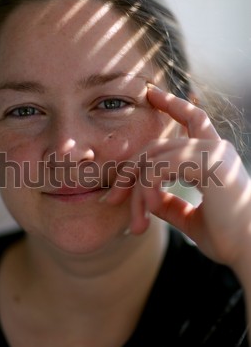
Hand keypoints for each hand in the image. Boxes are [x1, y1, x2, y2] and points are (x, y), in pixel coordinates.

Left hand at [104, 85, 250, 267]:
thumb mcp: (189, 218)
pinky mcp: (208, 162)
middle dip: (129, 172)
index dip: (172, 104)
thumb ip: (167, 204)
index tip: (152, 92)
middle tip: (110, 200)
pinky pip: (159, 167)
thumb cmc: (228, 239)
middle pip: (156, 147)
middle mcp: (215, 148)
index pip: (192, 119)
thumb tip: (145, 196)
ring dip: (136, 191)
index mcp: (214, 157)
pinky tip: (149, 211)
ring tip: (135, 223)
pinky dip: (147, 189)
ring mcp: (213, 151)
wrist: (250, 253)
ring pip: (153, 158)